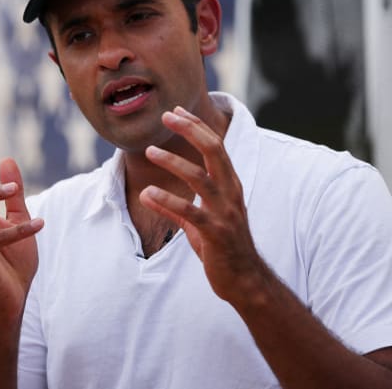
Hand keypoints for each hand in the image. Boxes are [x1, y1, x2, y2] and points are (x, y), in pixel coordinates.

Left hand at [138, 107, 268, 304]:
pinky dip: (167, 201)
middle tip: (166, 116)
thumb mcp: (201, 223)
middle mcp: (230, 194)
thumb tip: (148, 195)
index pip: (215, 147)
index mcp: (230, 186)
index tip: (176, 111)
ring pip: (200, 178)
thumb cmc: (223, 249)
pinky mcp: (215, 233)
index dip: (196, 127)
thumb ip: (178, 207)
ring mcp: (225, 213)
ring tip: (150, 150)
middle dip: (190, 130)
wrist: (245, 281)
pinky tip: (147, 193)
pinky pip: (190, 213)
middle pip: (213, 152)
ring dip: (173, 162)